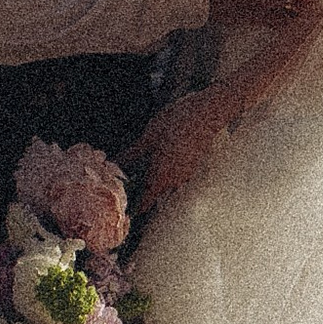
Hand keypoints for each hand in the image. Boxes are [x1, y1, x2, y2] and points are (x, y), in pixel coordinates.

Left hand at [137, 79, 248, 209]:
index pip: (147, 200)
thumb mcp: (149, 136)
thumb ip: (133, 153)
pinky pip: (175, 173)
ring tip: (141, 170)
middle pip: (156, 192)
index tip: (127, 210)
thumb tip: (115, 163)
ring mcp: (185, 172)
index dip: (136, 206)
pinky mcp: (192, 163)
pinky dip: (165, 170)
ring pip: (167, 182)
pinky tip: (159, 157)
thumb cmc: (177, 122)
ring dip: (155, 180)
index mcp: (162, 175)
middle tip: (127, 185)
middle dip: (143, 191)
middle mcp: (175, 178)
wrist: (207, 113)